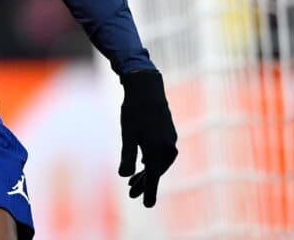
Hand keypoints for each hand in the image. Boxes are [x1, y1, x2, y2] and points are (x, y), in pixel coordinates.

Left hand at [119, 70, 177, 206]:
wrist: (147, 89)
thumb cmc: (134, 111)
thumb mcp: (128, 134)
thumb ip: (127, 155)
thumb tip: (124, 175)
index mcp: (158, 150)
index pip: (153, 177)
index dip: (148, 191)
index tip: (146, 206)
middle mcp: (168, 148)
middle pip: (155, 171)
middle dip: (144, 183)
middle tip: (132, 195)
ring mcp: (170, 141)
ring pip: (158, 162)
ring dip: (146, 173)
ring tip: (133, 183)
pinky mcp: (168, 136)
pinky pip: (160, 154)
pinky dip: (151, 161)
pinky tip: (143, 165)